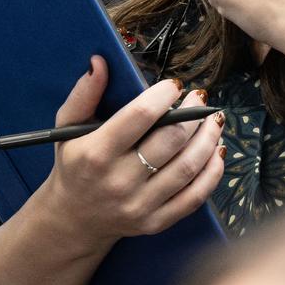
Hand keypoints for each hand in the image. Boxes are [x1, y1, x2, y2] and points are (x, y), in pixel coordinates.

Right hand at [32, 56, 225, 251]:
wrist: (72, 219)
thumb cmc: (74, 165)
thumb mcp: (68, 128)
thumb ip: (84, 94)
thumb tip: (100, 62)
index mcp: (96, 154)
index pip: (139, 117)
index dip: (163, 96)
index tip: (175, 85)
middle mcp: (118, 182)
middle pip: (171, 141)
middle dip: (193, 114)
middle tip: (200, 98)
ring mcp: (139, 206)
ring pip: (188, 167)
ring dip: (209, 139)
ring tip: (214, 120)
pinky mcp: (155, 223)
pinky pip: (194, 197)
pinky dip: (213, 172)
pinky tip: (217, 151)